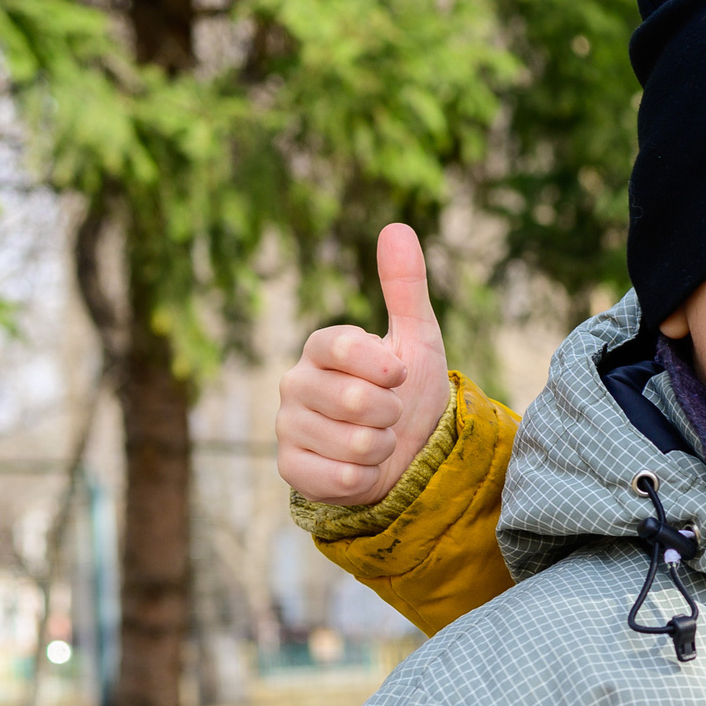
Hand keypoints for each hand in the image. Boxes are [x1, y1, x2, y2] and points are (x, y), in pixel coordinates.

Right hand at [275, 223, 451, 505]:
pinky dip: (365, 477)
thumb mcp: (417, 337)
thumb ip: (405, 286)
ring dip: (383, 447)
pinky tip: (363, 468)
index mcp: (321, 348)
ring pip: (353, 443)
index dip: (383, 366)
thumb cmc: (408, 391)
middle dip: (392, 412)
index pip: (341, 346)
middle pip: (353, 400)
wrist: (406, 452)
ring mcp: (288, 427)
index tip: (400, 373)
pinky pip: (339, 478)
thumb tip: (397, 227)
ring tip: (378, 439)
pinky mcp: (291, 469)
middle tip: (391, 412)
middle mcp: (295, 384)